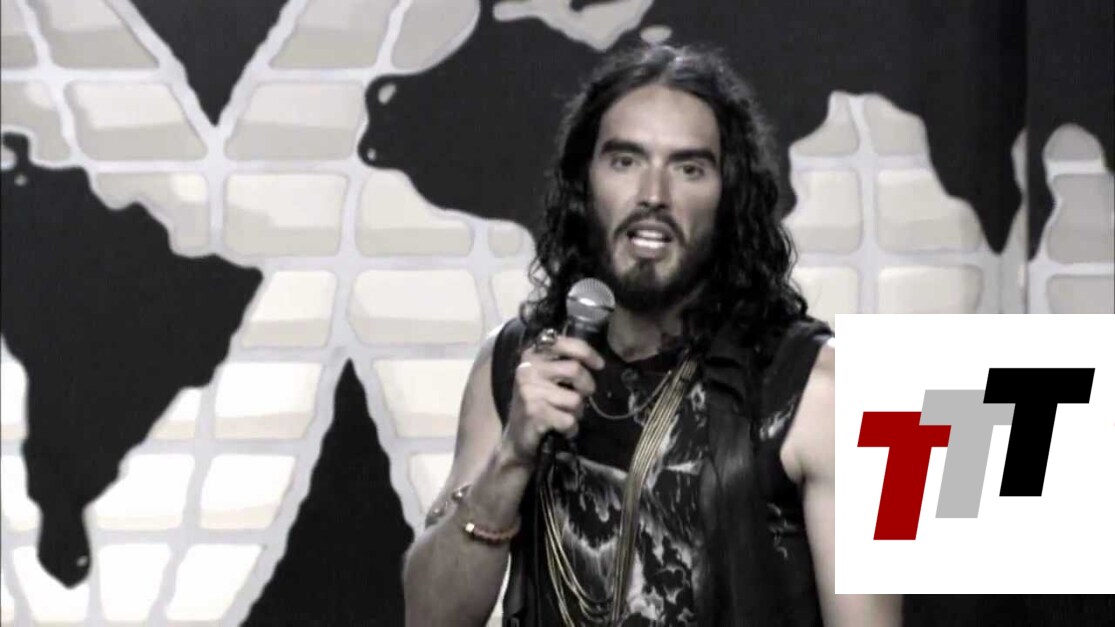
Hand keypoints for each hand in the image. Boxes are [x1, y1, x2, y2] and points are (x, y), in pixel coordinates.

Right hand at [501, 333, 604, 468]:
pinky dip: (571, 428)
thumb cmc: (536, 404)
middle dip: (586, 386)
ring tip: (564, 414)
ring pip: (575, 399)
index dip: (587, 353)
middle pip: (575, 369)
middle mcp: (527, 369)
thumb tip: (594, 358)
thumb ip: (562, 361)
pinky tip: (560, 428)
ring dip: (576, 411)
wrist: (515, 438)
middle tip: (583, 395)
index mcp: (531, 355)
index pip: (566, 344)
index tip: (599, 365)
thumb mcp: (544, 376)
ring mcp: (529, 391)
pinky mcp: (535, 413)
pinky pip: (569, 419)